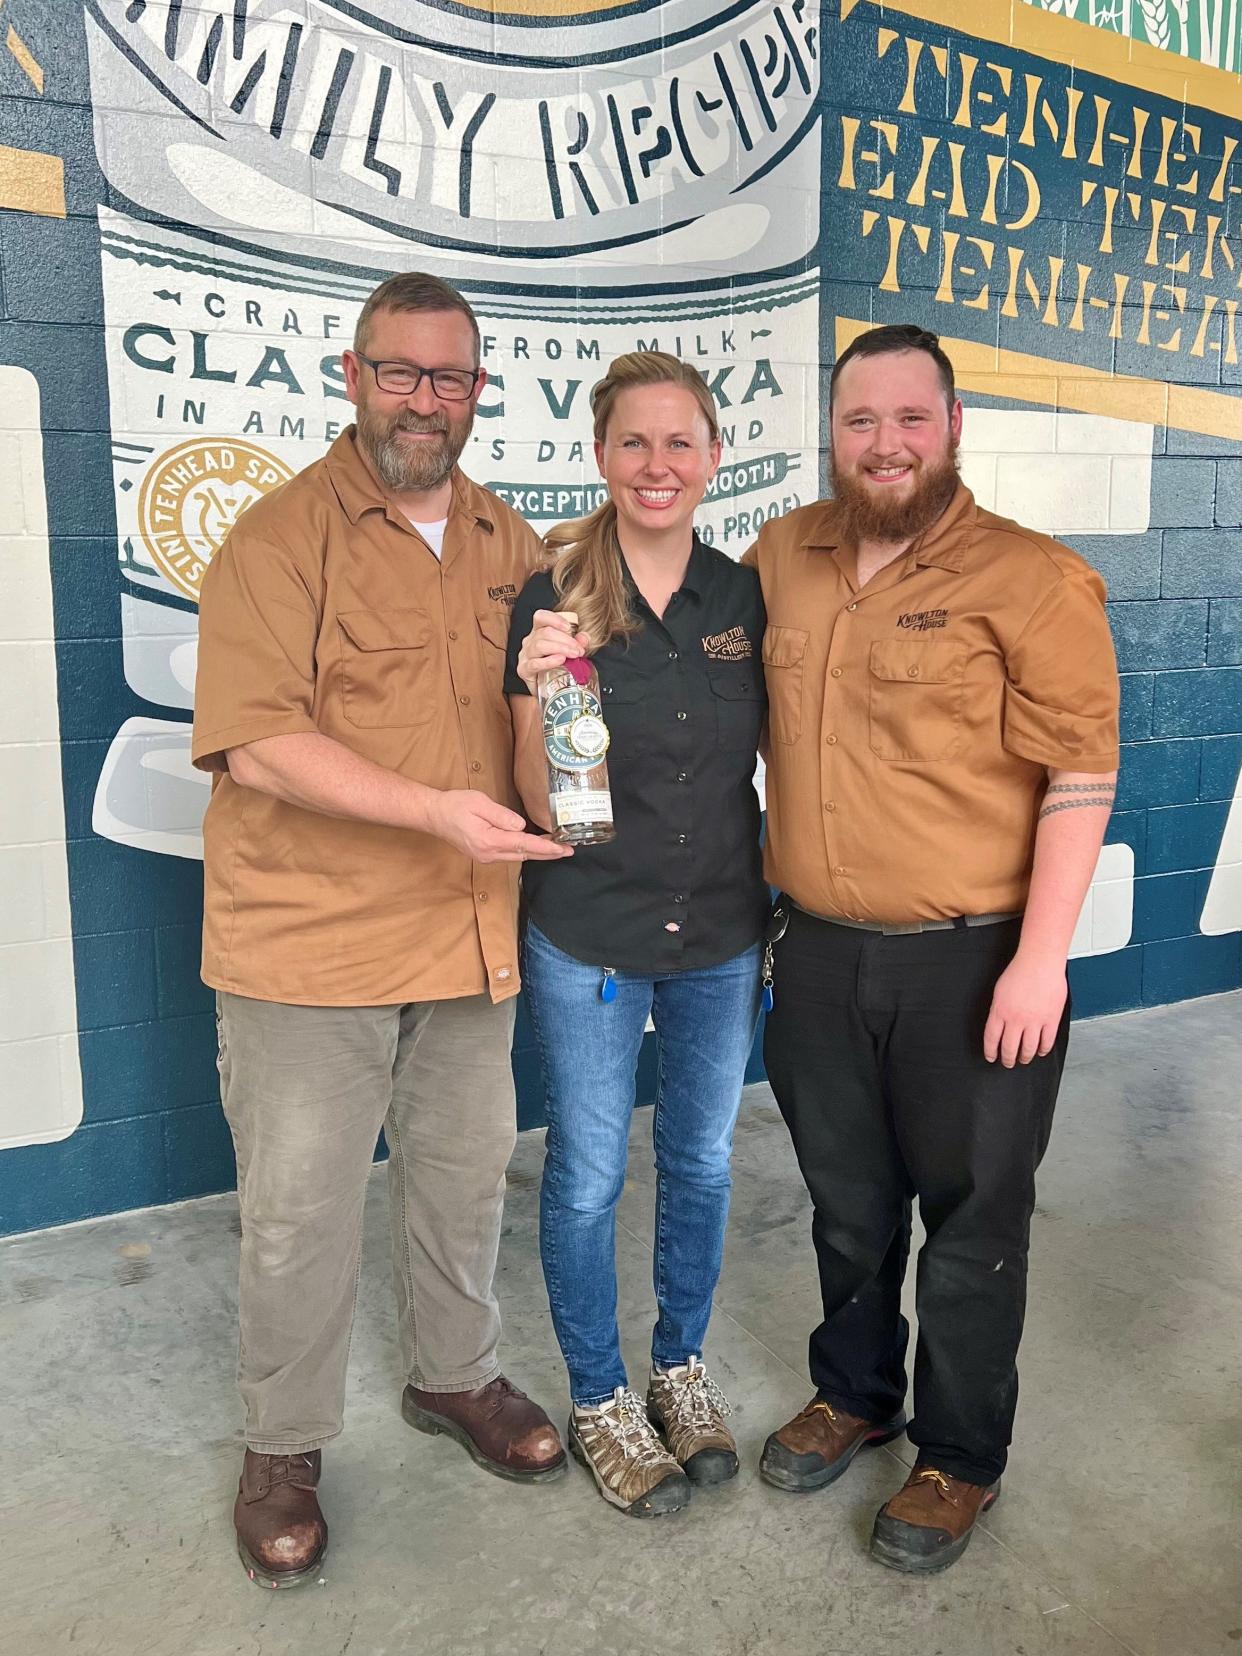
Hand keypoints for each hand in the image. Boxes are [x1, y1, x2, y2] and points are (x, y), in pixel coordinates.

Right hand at [426, 790, 571, 863]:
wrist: (434, 815)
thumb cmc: (455, 806)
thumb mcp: (479, 803)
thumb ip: (502, 815)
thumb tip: (521, 825)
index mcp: (489, 840)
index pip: (524, 845)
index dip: (547, 848)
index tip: (563, 848)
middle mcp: (488, 853)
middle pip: (524, 855)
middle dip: (548, 854)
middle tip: (568, 850)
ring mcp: (485, 856)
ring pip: (517, 857)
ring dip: (537, 853)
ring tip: (556, 848)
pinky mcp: (484, 854)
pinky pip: (509, 855)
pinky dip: (524, 852)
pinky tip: (534, 847)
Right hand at [516, 609, 589, 689]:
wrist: (549, 690)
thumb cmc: (558, 667)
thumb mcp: (570, 652)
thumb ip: (578, 643)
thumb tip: (584, 638)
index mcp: (539, 632)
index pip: (540, 617)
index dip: (554, 619)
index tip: (569, 627)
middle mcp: (529, 641)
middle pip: (545, 632)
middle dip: (565, 639)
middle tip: (579, 649)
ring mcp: (525, 655)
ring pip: (540, 645)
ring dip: (560, 648)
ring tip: (574, 655)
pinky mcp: (524, 670)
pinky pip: (535, 663)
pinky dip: (549, 661)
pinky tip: (560, 660)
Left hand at [983, 951, 1066, 1066]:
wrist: (1040, 962)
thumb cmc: (1020, 971)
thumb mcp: (999, 991)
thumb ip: (998, 1009)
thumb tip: (999, 1024)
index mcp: (1000, 1011)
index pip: (991, 1039)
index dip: (990, 1051)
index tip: (991, 1057)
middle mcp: (1016, 1019)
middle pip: (1009, 1048)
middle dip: (1007, 1059)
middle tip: (1007, 1063)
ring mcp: (1034, 1021)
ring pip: (1028, 1049)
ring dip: (1024, 1057)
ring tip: (1023, 1059)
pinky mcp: (1051, 1020)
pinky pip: (1047, 1042)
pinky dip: (1043, 1050)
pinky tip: (1040, 1051)